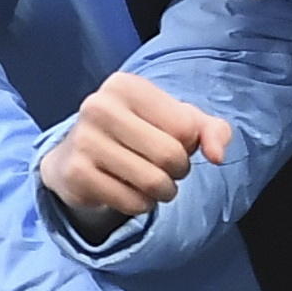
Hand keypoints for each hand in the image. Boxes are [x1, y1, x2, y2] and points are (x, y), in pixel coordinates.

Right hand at [39, 71, 230, 231]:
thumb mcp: (179, 121)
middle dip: (178, 170)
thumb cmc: (139, 132)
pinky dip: (140, 205)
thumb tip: (217, 156)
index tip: (167, 140)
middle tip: (163, 167)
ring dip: (163, 191)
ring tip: (150, 182)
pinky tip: (126, 191)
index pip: (186, 128)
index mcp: (125, 85)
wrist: (78, 154)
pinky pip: (132, 202)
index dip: (188, 143)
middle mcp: (98, 106)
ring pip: (153, 182)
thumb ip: (213, 130)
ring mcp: (83, 140)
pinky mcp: (75, 173)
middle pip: (170, 155)